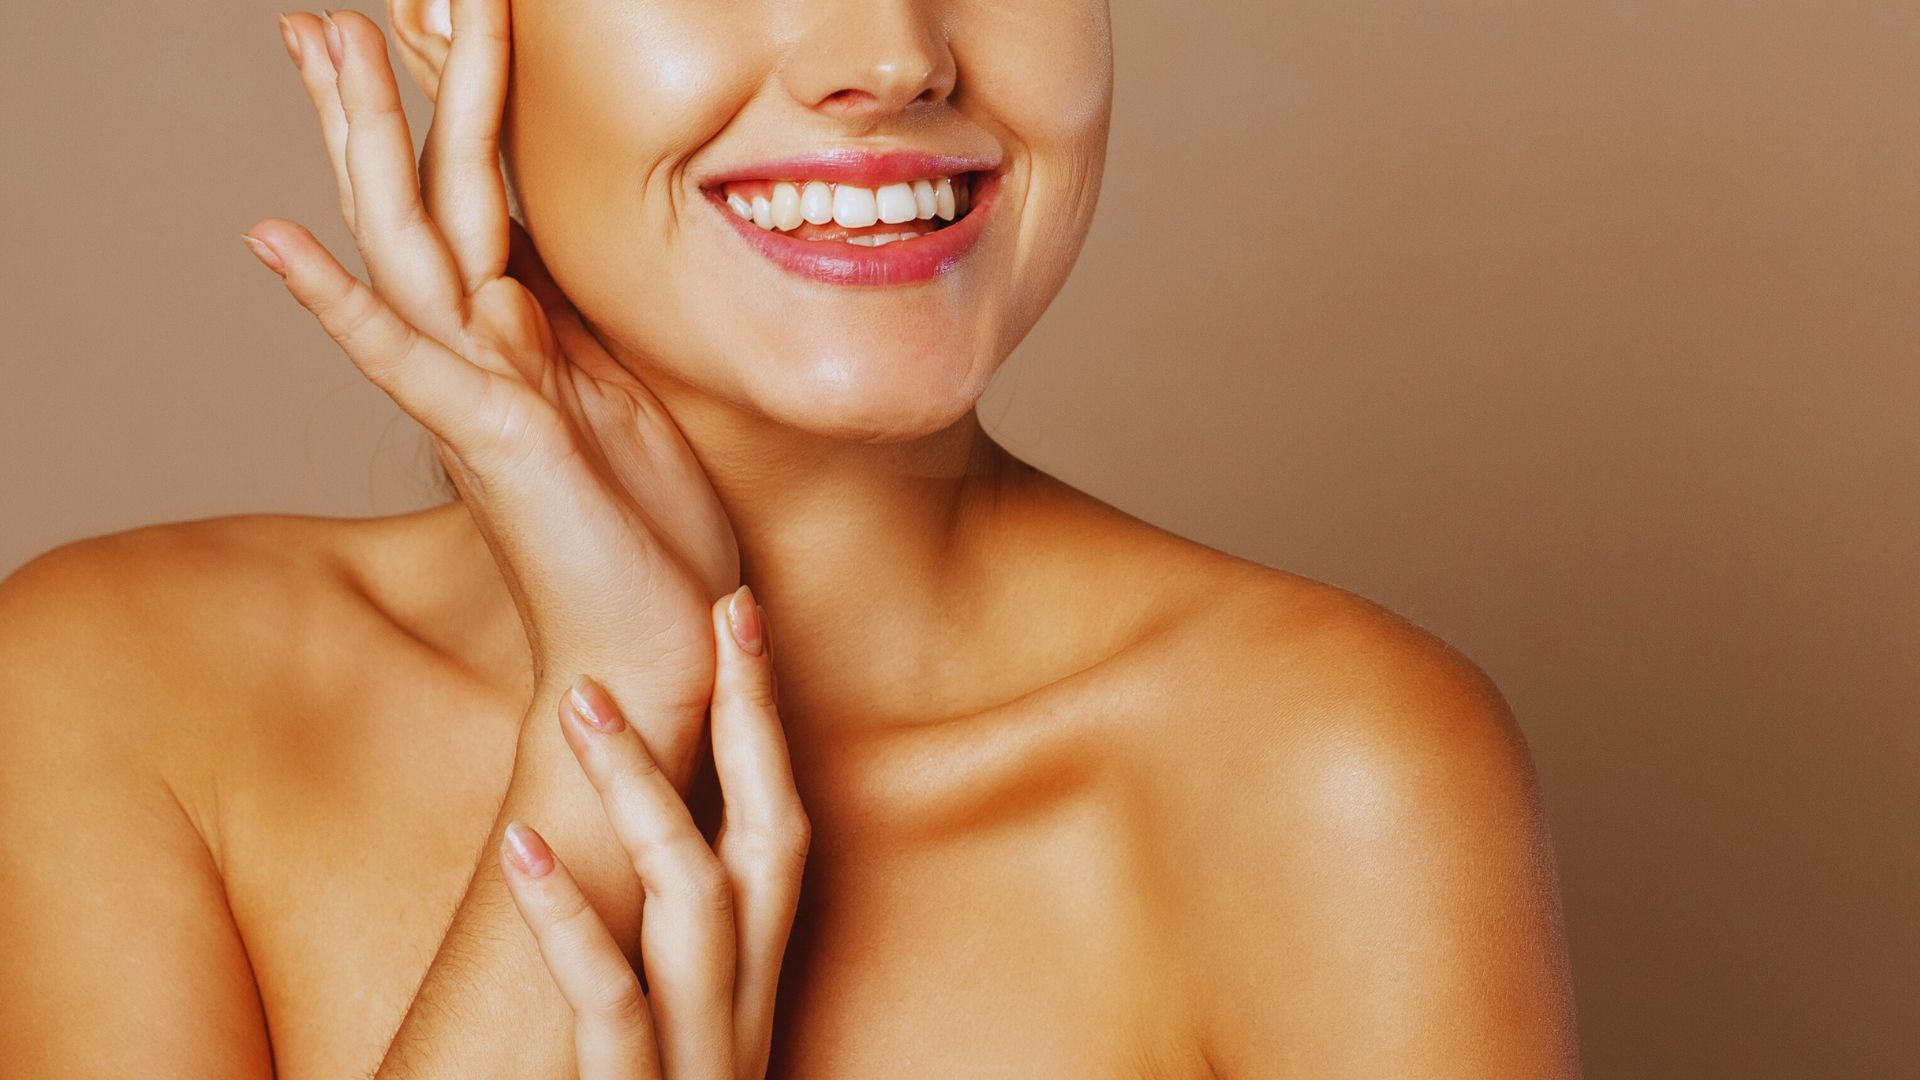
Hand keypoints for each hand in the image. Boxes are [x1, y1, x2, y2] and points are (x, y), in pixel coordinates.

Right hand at [247, 4, 734, 783]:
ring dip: (366, 143)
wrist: (650, 651)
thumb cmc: (645, 540)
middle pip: (420, 200)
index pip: (472, 199)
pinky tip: (274, 238)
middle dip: (381, 99)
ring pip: (408, 243)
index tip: (427, 24)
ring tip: (320, 48)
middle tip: (322, 11)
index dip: (449, 110)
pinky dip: (339, 300)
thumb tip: (534, 275)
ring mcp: (480, 393)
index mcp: (521, 340)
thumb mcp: (622, 404)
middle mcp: (484, 355)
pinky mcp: (497, 437)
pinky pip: (407, 356)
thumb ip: (570, 336)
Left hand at [500, 589, 806, 1077]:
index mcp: (749, 988)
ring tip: (582, 704)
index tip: (740, 617)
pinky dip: (570, 921)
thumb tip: (612, 844)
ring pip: (698, 900)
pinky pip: (614, 1003)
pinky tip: (520, 849)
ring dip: (647, 790)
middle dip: (751, 719)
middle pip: (775, 840)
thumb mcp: (659, 1037)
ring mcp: (702, 1062)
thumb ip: (644, 954)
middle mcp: (744, 1015)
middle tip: (717, 606)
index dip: (765, 722)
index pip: (780, 832)